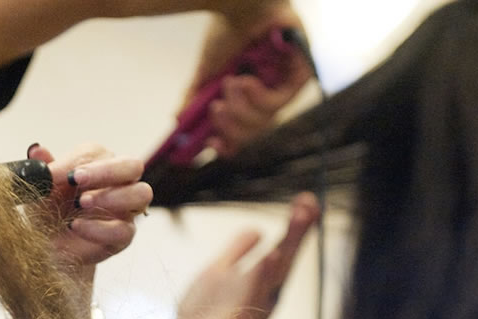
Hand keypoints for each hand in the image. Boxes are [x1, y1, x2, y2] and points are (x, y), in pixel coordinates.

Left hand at [28, 143, 151, 272]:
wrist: (48, 247)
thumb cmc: (48, 211)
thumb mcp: (41, 190)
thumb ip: (45, 170)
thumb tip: (37, 151)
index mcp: (97, 164)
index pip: (100, 153)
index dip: (84, 162)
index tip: (64, 174)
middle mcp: (118, 183)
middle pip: (133, 166)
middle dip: (107, 171)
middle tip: (77, 179)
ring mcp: (125, 209)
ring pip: (141, 194)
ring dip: (112, 196)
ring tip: (81, 203)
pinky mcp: (124, 236)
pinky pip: (124, 230)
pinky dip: (99, 228)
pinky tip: (76, 226)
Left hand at [167, 192, 317, 318]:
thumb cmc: (201, 315)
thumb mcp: (220, 272)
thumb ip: (238, 251)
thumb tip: (258, 229)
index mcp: (263, 284)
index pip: (284, 249)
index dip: (295, 227)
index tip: (305, 199)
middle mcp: (265, 295)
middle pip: (286, 257)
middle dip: (298, 230)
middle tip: (310, 201)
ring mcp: (253, 307)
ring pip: (276, 271)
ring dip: (289, 243)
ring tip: (300, 217)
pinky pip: (252, 294)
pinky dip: (263, 274)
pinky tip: (271, 255)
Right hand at [189, 3, 309, 156]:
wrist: (238, 3)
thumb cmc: (226, 29)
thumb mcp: (206, 70)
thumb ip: (194, 96)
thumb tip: (177, 119)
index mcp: (249, 94)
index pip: (244, 132)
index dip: (229, 144)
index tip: (211, 146)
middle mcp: (269, 92)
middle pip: (254, 133)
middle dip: (231, 126)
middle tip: (216, 109)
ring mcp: (286, 84)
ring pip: (265, 122)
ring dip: (241, 107)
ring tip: (231, 83)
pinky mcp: (300, 74)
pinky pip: (279, 103)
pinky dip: (257, 97)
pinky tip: (246, 81)